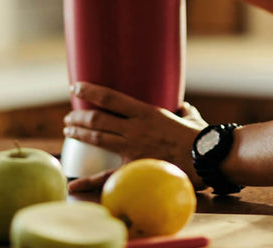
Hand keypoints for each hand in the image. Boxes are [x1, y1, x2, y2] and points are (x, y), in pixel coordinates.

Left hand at [63, 82, 207, 192]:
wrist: (204, 158)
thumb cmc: (200, 136)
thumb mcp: (190, 117)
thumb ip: (183, 111)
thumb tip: (183, 108)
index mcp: (146, 111)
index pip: (110, 97)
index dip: (89, 91)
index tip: (75, 87)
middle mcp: (134, 127)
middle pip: (97, 119)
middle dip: (78, 116)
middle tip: (69, 117)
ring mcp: (132, 148)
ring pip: (97, 138)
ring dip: (79, 133)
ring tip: (67, 131)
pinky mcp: (134, 168)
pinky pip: (106, 175)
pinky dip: (87, 181)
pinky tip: (72, 183)